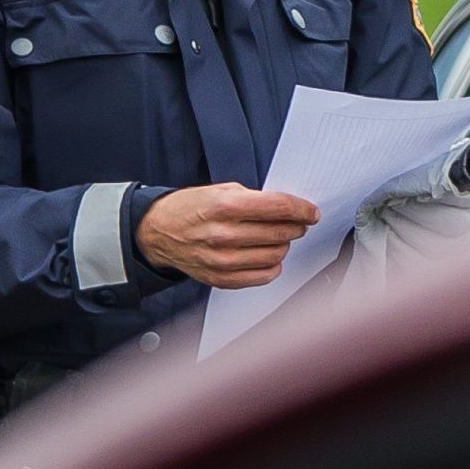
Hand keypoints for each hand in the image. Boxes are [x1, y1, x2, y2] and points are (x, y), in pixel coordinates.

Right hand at [135, 183, 319, 288]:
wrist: (158, 232)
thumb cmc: (189, 209)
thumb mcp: (219, 190)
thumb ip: (253, 199)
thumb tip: (286, 208)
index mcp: (224, 206)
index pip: (277, 207)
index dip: (301, 209)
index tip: (311, 212)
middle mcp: (223, 234)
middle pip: (280, 232)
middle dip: (296, 226)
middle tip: (297, 223)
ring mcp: (222, 260)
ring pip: (275, 256)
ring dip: (283, 245)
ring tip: (278, 238)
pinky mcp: (220, 278)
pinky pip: (261, 276)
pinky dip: (272, 266)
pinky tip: (267, 256)